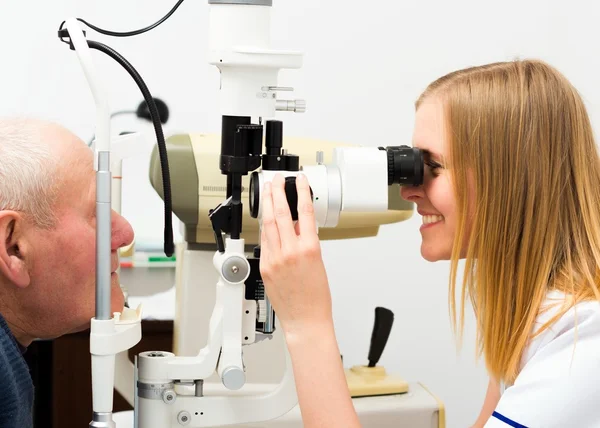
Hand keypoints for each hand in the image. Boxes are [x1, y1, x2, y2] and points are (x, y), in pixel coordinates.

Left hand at [259, 173, 332, 334]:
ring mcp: (274, 259)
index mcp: (309, 249)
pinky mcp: (265, 267)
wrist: (305, 320)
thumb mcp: (319, 262)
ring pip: (268, 225)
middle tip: (276, 180)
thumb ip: (306, 241)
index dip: (301, 192)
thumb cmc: (316, 298)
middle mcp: (290, 252)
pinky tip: (266, 220)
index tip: (299, 181)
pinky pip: (264, 242)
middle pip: (280, 213)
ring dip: (268, 206)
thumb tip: (299, 225)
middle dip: (277, 193)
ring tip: (268, 193)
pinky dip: (266, 228)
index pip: (305, 212)